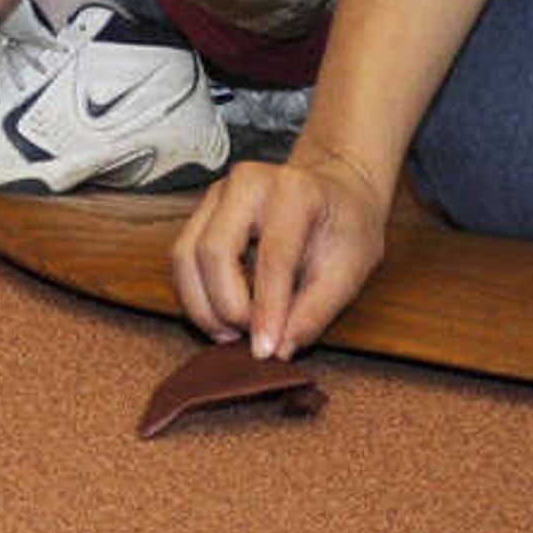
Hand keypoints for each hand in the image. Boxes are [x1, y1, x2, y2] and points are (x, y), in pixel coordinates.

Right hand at [170, 146, 390, 358]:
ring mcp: (218, 193)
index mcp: (294, 190)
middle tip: (248, 341)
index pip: (272, 257)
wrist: (336, 190)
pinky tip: (221, 315)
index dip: (267, 310)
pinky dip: (196, 294)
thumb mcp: (349, 272)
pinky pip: (183, 256)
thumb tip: (278, 350)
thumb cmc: (346, 228)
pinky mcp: (202, 209)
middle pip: (213, 251)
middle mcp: (247, 182)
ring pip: (185, 254)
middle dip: (225, 307)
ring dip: (202, 305)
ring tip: (231, 334)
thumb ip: (315, 312)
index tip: (265, 351)